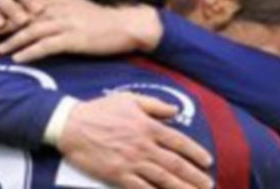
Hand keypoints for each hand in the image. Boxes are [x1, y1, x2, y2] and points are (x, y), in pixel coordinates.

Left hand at [0, 0, 162, 61]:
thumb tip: (52, 14)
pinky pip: (46, 45)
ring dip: (14, 39)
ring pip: (33, 30)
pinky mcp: (75, 37)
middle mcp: (63, 8)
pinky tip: (19, 58)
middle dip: (6, 23)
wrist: (131, 24)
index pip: (32, 3)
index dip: (13, 10)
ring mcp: (68, 22)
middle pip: (27, 15)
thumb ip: (68, 8)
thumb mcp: (85, 7)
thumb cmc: (111, 19)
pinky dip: (30, 51)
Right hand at [59, 93, 212, 188]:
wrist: (71, 125)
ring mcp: (131, 162)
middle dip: (194, 176)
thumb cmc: (99, 110)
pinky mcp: (118, 175)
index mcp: (148, 126)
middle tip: (208, 184)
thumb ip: (155, 105)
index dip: (195, 153)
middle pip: (175, 164)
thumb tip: (174, 111)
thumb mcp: (129, 99)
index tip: (207, 161)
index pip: (179, 142)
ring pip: (163, 179)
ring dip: (181, 188)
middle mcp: (143, 146)